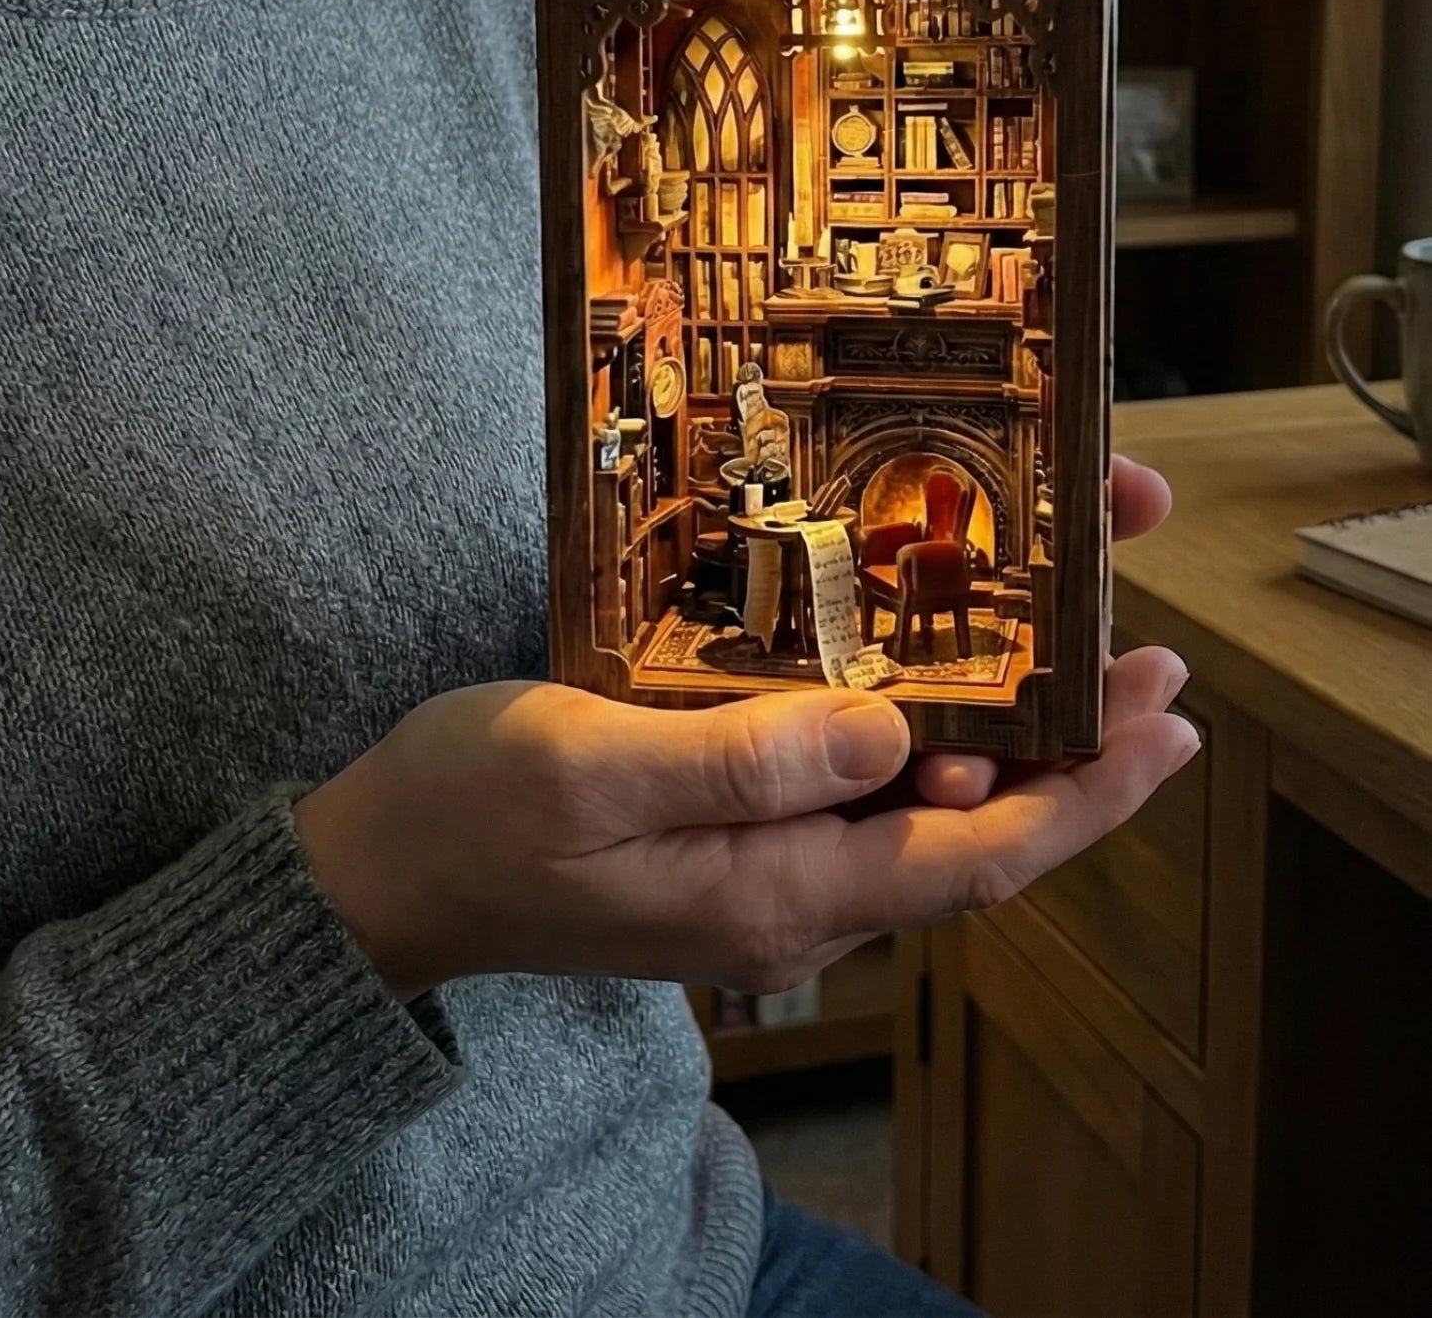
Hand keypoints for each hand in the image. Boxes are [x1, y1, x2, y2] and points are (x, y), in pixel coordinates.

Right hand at [293, 454, 1194, 1000]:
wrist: (380, 871)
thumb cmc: (469, 811)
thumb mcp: (585, 770)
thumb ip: (737, 764)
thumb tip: (892, 738)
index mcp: (773, 894)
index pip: (971, 858)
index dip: (1083, 794)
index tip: (1166, 723)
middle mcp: (791, 897)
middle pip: (971, 833)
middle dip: (1073, 751)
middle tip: (1151, 657)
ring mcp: (762, 870)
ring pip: (924, 811)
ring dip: (1009, 735)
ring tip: (1074, 649)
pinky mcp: (731, 833)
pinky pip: (861, 794)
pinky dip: (922, 735)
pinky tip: (932, 676)